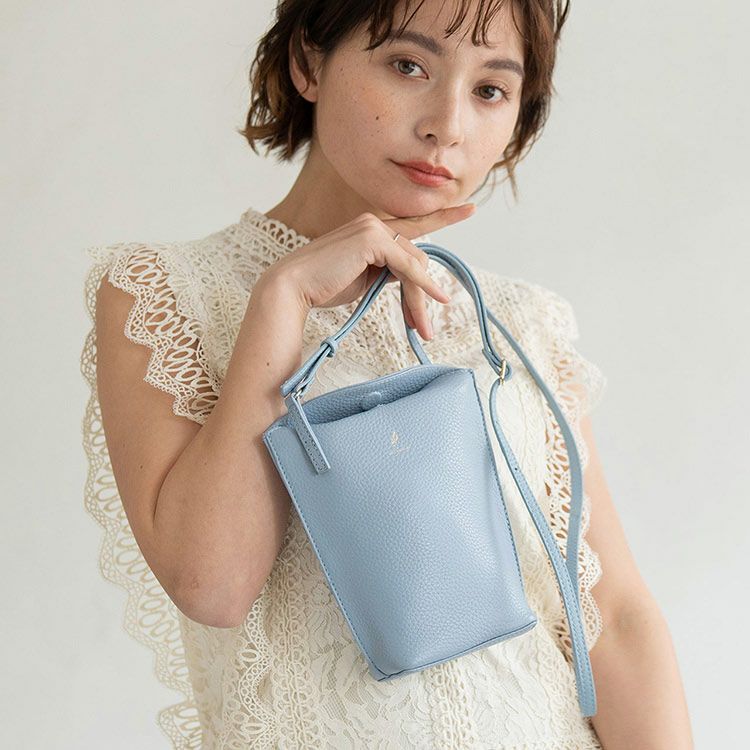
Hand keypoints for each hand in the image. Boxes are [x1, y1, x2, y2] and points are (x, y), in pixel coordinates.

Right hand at [262, 204, 475, 340]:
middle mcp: (374, 222)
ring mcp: (373, 227)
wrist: (294, 288)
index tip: (470, 209)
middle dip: (422, 295)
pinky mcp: (372, 239)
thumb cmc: (324, 286)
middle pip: (415, 258)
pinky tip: (436, 298)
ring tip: (423, 328)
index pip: (413, 225)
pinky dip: (422, 284)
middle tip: (425, 328)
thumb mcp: (364, 278)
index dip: (443, 217)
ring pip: (414, 264)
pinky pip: (407, 265)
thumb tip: (412, 277)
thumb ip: (387, 271)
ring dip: (419, 300)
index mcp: (371, 228)